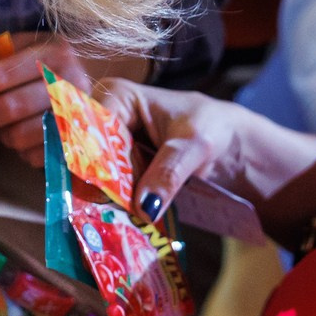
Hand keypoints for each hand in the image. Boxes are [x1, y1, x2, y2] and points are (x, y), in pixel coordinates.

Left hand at [0, 33, 143, 164]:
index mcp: (51, 51)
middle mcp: (70, 80)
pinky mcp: (81, 143)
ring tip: (5, 127)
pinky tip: (28, 139)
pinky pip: (35, 156)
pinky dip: (23, 152)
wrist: (104, 84)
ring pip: (20, 135)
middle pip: (8, 108)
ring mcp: (79, 113)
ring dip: (3, 136)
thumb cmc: (50, 67)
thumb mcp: (25, 50)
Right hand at [93, 79, 259, 217]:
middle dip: (91, 180)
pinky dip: (113, 203)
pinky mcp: (119, 168)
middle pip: (86, 151)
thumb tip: (145, 207)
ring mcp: (110, 145)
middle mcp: (106, 117)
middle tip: (90, 209)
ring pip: (93, 173)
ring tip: (99, 218)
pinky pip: (107, 186)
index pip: (91, 126)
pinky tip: (113, 219)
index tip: (93, 188)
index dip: (89, 157)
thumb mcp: (193, 147)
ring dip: (99, 196)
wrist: (229, 144)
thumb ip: (168, 173)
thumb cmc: (213, 128)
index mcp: (119, 95)